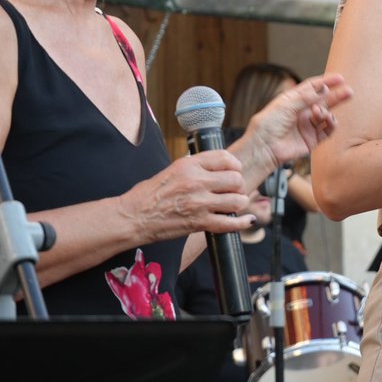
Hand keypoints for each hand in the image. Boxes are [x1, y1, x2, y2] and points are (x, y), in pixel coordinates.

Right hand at [121, 149, 251, 242]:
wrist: (133, 217)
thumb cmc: (149, 195)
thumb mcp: (172, 170)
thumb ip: (195, 168)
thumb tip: (216, 168)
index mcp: (189, 165)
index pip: (225, 158)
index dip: (235, 165)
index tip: (235, 171)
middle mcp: (197, 181)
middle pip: (235, 179)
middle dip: (238, 186)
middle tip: (233, 191)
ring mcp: (199, 203)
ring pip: (237, 200)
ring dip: (239, 203)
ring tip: (234, 205)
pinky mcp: (199, 223)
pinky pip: (230, 223)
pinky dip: (242, 223)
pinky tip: (248, 220)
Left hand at [237, 72, 353, 176]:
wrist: (264, 147)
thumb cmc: (269, 124)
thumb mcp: (286, 105)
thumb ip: (307, 97)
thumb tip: (325, 88)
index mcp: (294, 100)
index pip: (313, 87)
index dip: (326, 82)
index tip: (339, 78)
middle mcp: (302, 112)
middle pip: (323, 100)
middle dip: (336, 95)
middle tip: (349, 91)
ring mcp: (308, 125)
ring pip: (326, 114)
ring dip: (328, 111)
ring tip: (322, 112)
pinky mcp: (313, 139)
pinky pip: (328, 129)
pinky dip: (331, 123)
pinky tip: (327, 119)